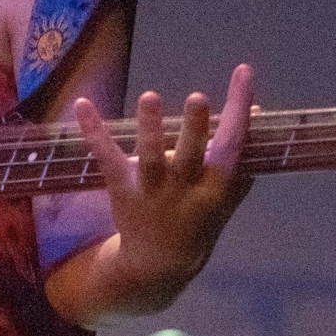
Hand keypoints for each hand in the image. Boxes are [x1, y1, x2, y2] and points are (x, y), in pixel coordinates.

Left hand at [70, 63, 254, 304]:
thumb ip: (242, 156)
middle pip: (191, 157)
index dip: (238, 110)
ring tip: (149, 97)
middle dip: (195, 129)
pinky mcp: (121, 188)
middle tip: (197, 98)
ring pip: (150, 159)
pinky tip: (82, 103)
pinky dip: (93, 132)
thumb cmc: (199, 219)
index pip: (233, 144)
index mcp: (216, 187)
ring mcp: (151, 190)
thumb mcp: (228, 195)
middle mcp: (184, 188)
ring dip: (150, 129)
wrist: (160, 263)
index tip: (242, 72)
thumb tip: (254, 110)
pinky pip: (107, 158)